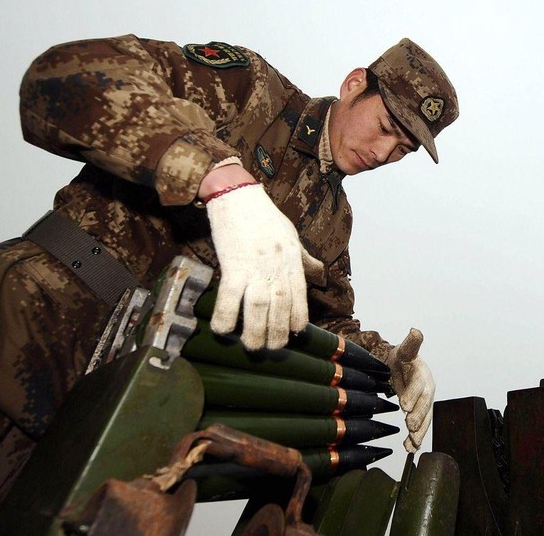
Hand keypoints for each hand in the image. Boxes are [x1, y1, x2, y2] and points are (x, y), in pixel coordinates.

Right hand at [206, 183, 322, 349]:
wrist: (236, 194)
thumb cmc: (264, 216)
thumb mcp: (291, 236)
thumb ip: (304, 260)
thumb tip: (320, 275)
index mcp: (293, 260)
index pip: (300, 296)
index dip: (298, 317)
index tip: (296, 334)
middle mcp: (277, 267)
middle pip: (281, 306)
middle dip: (278, 331)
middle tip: (272, 349)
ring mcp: (256, 267)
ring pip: (259, 307)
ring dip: (256, 331)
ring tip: (252, 347)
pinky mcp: (233, 265)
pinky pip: (230, 298)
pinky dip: (226, 316)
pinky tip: (223, 330)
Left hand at [383, 328, 434, 451]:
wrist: (404, 368)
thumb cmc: (404, 358)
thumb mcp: (405, 350)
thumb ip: (411, 343)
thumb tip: (416, 331)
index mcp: (424, 375)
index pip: (419, 385)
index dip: (413, 395)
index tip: (404, 405)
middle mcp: (428, 390)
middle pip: (424, 405)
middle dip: (418, 416)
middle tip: (409, 426)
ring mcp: (425, 403)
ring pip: (424, 419)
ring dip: (419, 432)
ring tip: (412, 444)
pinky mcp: (420, 413)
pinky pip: (420, 426)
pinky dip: (416, 438)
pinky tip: (410, 448)